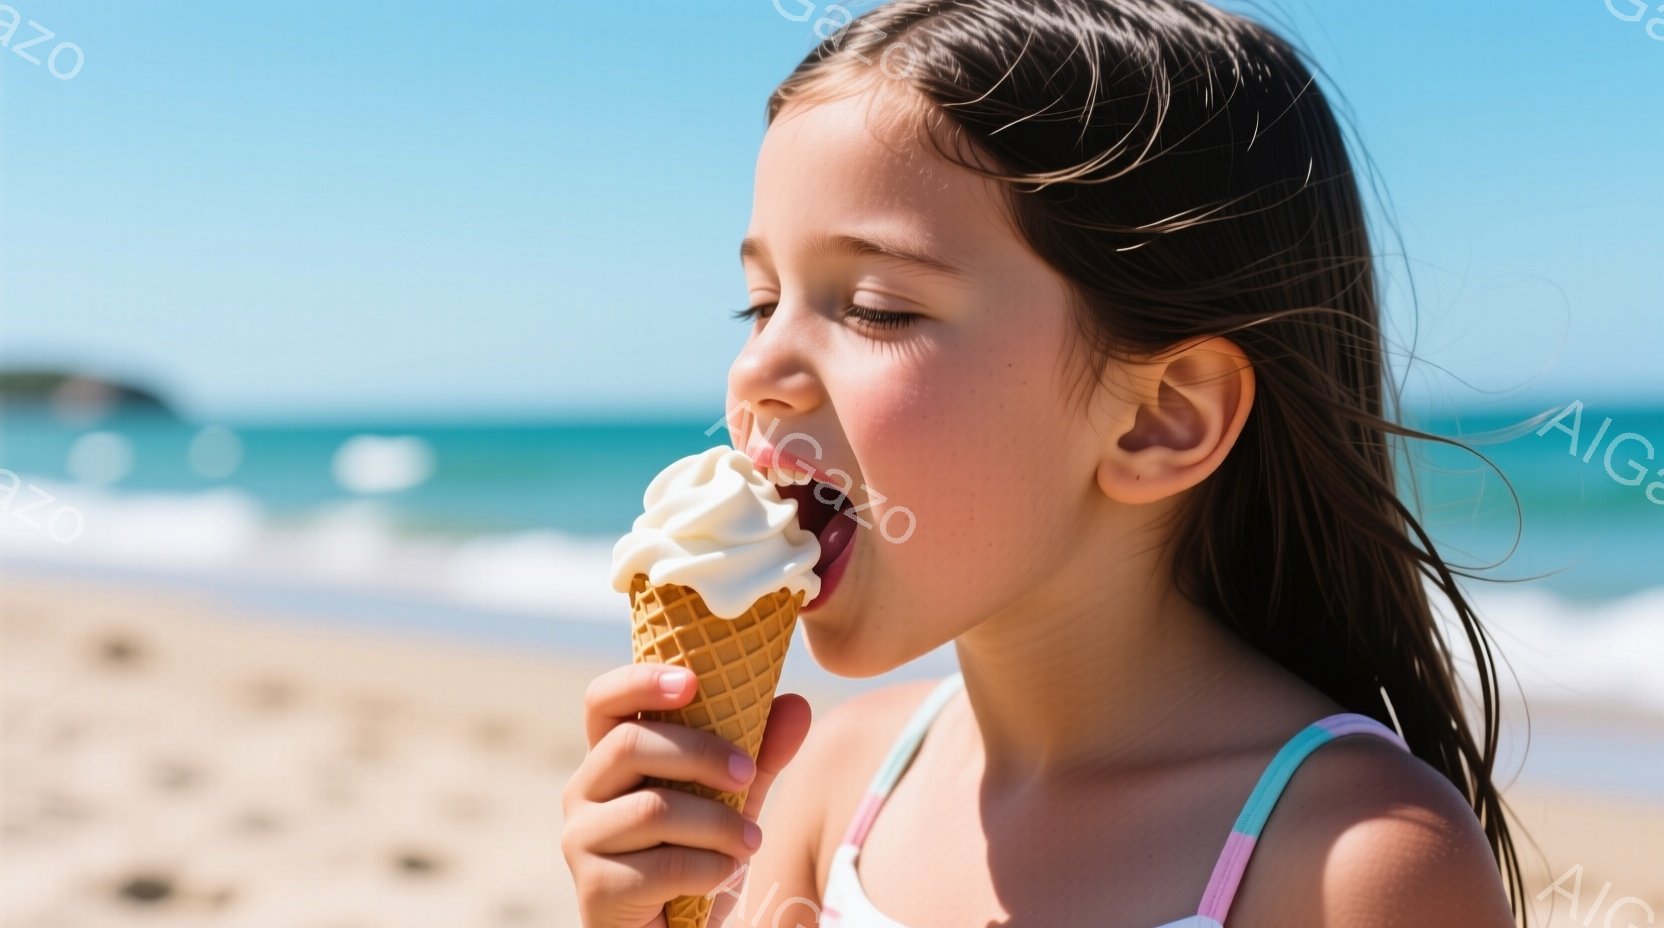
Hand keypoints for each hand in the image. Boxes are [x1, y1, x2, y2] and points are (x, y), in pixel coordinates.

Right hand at [561, 662, 812, 927]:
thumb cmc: (697, 854)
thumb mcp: (734, 798)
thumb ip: (760, 753)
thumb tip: (796, 704)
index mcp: (611, 758)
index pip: (603, 700)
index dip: (638, 681)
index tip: (691, 682)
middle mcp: (584, 791)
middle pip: (630, 745)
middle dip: (701, 754)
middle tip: (747, 774)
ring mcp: (581, 840)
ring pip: (653, 809)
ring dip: (717, 825)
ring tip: (750, 843)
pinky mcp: (595, 889)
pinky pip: (662, 865)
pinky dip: (709, 869)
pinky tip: (722, 876)